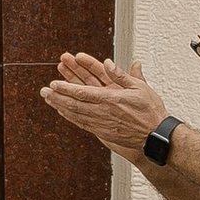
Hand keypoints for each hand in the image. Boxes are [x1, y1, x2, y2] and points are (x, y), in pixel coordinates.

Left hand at [39, 55, 167, 160]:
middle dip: (57, 97)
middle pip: (74, 104)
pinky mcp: (103, 132)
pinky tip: (63, 112)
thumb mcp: (140, 88)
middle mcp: (104, 113)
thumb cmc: (150, 111)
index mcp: (112, 100)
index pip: (83, 92)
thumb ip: (122, 75)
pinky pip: (82, 123)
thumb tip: (108, 63)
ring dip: (60, 106)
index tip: (53, 83)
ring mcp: (102, 124)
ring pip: (76, 114)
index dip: (66, 88)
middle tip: (43, 91)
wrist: (156, 136)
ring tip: (48, 99)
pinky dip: (70, 117)